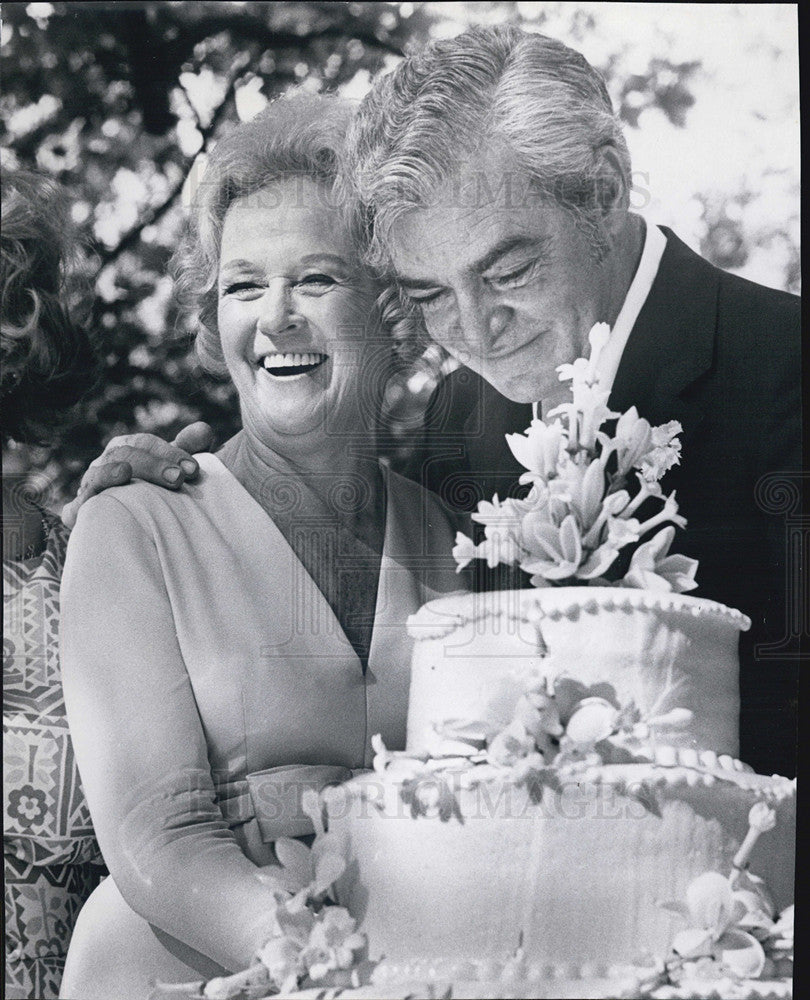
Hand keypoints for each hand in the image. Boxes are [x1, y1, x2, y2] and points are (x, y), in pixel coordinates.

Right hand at [61, 422, 214, 528]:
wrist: (124, 530)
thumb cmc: (153, 493)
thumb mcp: (171, 470)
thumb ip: (186, 450)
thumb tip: (204, 430)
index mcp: (127, 449)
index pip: (145, 443)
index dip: (169, 452)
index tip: (193, 468)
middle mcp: (106, 464)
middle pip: (124, 454)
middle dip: (151, 464)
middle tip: (178, 478)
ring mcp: (89, 488)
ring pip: (97, 475)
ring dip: (112, 473)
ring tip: (127, 472)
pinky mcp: (77, 515)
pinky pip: (76, 508)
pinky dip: (83, 503)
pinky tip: (93, 501)